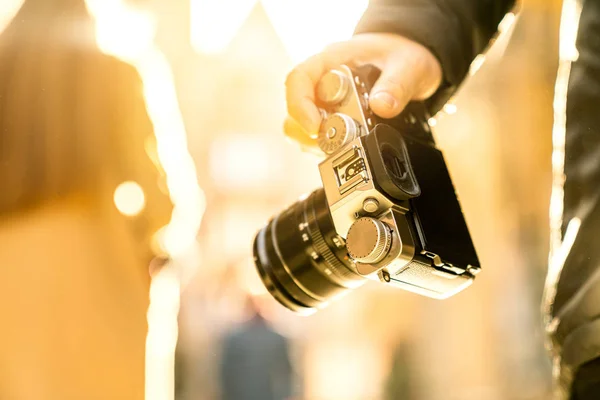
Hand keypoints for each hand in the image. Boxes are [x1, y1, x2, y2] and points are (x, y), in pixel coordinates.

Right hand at [284, 33, 441, 146]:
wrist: (406, 61)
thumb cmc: (401, 54)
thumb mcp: (409, 65)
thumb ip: (397, 84)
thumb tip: (381, 106)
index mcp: (332, 60)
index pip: (299, 79)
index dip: (300, 105)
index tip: (315, 127)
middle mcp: (322, 82)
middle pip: (295, 110)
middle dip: (309, 133)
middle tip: (334, 144)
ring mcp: (324, 102)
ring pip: (301, 128)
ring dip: (318, 144)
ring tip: (343, 149)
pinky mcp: (330, 119)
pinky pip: (318, 138)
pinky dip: (328, 149)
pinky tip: (347, 150)